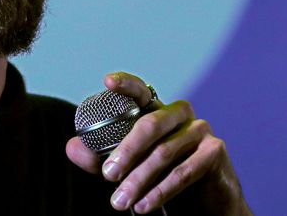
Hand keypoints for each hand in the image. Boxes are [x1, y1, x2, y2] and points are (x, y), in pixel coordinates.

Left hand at [66, 72, 251, 214]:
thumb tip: (72, 147)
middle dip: (125, 151)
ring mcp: (200, 130)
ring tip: (120, 202)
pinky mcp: (215, 151)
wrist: (206, 206)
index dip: (126, 84)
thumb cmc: (164, 179)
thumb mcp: (129, 169)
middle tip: (107, 175)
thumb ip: (102, 158)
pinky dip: (160, 191)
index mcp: (158, 112)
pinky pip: (183, 171)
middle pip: (149, 124)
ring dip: (139, 180)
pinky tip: (143, 206)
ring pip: (164, 152)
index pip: (141, 91)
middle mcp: (180, 115)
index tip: (107, 82)